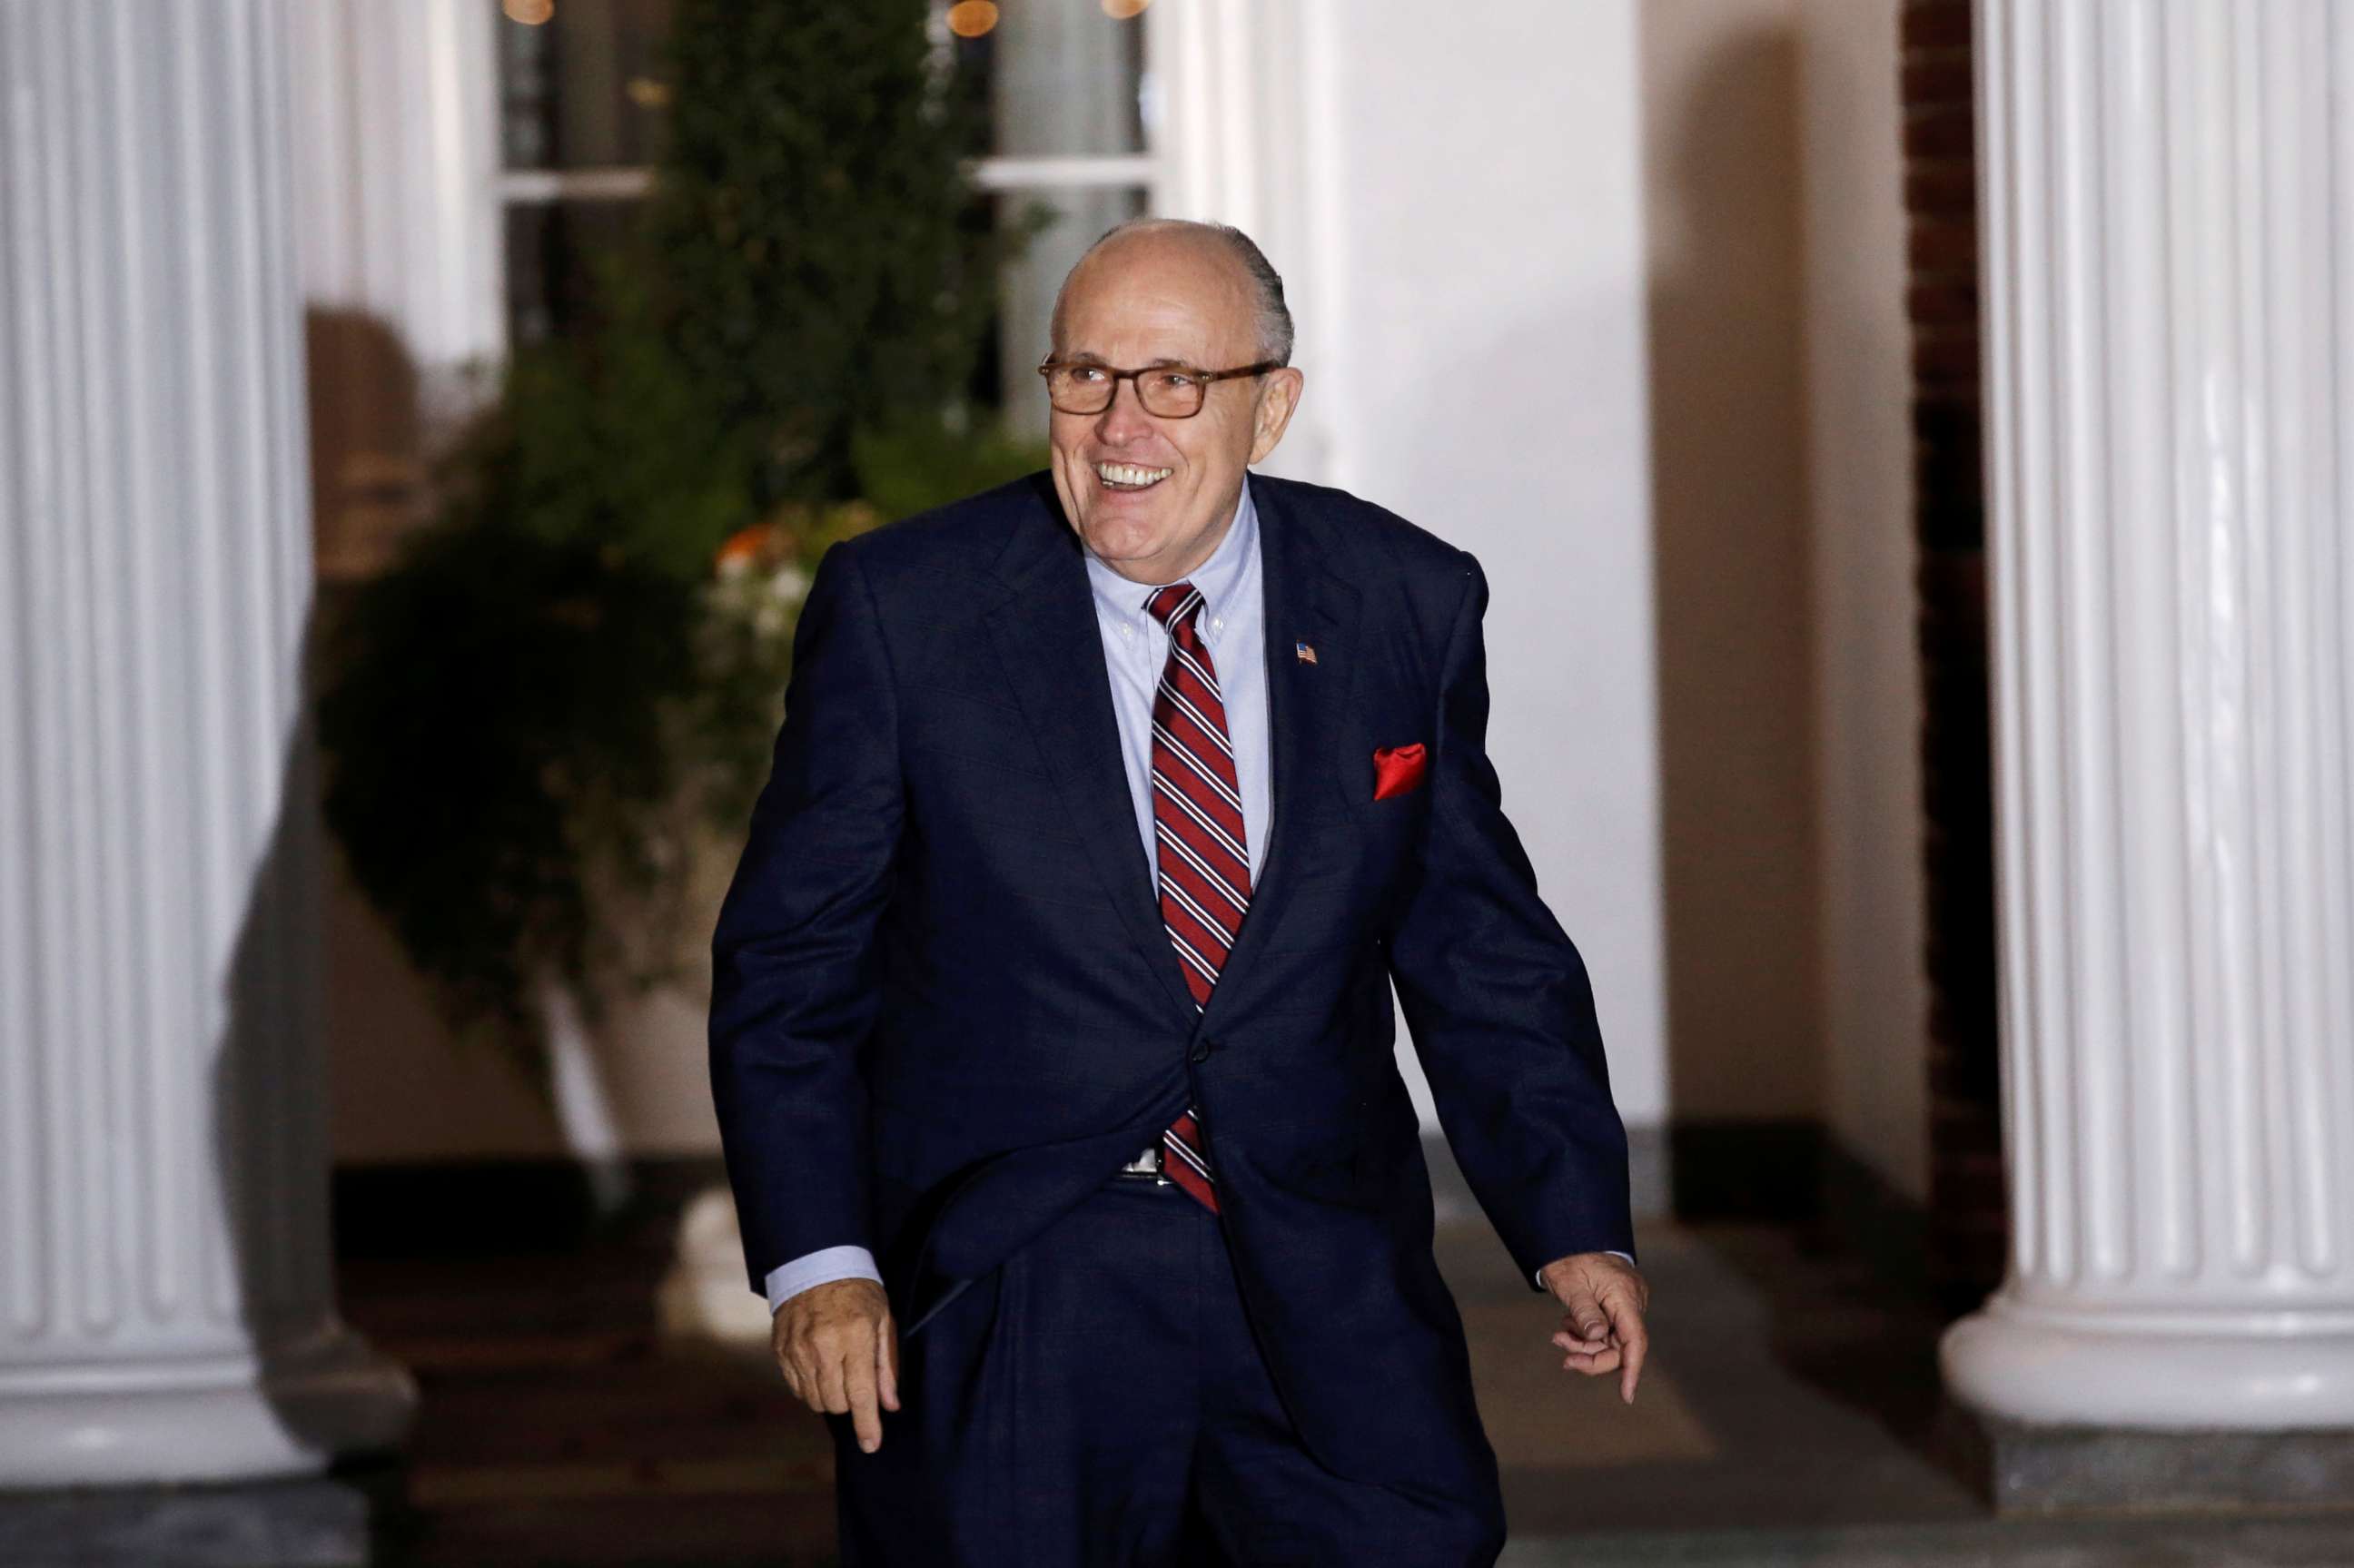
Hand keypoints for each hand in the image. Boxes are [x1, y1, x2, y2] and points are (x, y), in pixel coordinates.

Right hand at [771, 1277, 899, 1451]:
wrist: (815, 1263)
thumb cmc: (857, 1292)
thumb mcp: (883, 1320)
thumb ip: (886, 1364)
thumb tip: (890, 1404)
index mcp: (854, 1337)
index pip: (861, 1394)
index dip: (867, 1425)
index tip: (871, 1445)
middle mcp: (823, 1346)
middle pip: (836, 1403)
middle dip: (850, 1403)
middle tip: (856, 1382)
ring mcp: (797, 1349)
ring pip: (814, 1400)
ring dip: (830, 1397)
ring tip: (838, 1371)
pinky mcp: (780, 1350)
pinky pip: (797, 1388)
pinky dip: (811, 1387)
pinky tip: (819, 1367)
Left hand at [1537, 1251, 1648, 1403]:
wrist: (1569, 1237)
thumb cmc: (1569, 1258)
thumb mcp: (1571, 1284)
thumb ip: (1585, 1312)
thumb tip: (1597, 1338)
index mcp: (1624, 1296)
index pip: (1635, 1340)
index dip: (1632, 1370)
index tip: (1627, 1395)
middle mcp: (1631, 1302)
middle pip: (1620, 1346)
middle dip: (1591, 1355)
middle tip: (1564, 1355)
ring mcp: (1625, 1304)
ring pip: (1610, 1341)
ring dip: (1584, 1345)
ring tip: (1559, 1334)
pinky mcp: (1617, 1306)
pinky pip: (1606, 1331)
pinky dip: (1587, 1335)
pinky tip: (1569, 1325)